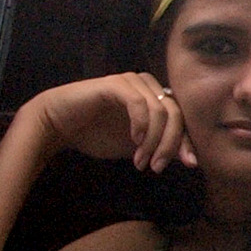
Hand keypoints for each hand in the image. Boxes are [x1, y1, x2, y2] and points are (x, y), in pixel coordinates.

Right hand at [25, 72, 196, 171]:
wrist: (59, 125)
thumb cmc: (97, 134)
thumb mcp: (137, 147)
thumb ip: (161, 147)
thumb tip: (191, 159)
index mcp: (156, 99)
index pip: (183, 119)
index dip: (187, 141)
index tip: (190, 164)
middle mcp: (148, 87)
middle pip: (176, 114)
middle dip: (169, 145)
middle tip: (156, 167)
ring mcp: (132, 82)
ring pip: (160, 110)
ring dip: (153, 141)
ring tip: (141, 161)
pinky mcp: (115, 83)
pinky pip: (138, 102)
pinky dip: (141, 124)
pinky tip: (134, 140)